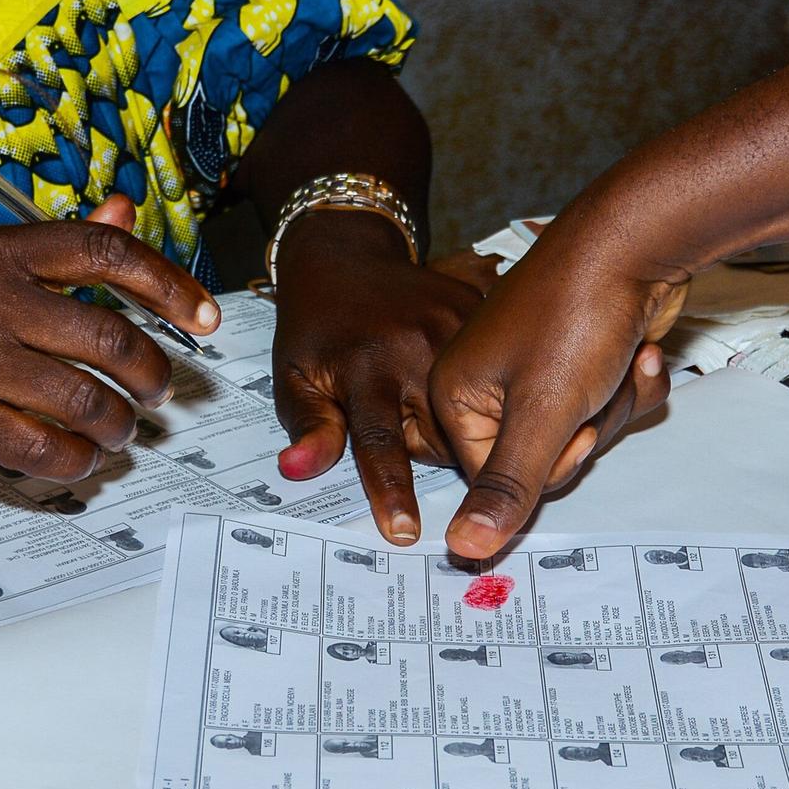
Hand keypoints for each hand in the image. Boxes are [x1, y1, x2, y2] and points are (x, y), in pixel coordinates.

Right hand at [0, 197, 218, 479]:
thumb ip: (57, 242)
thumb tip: (126, 210)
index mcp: (3, 252)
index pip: (108, 254)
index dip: (170, 285)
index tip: (204, 316)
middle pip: (111, 339)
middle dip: (154, 373)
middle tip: (159, 390)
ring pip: (87, 402)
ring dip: (122, 424)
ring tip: (123, 429)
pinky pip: (46, 450)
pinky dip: (80, 460)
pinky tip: (85, 457)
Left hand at [271, 211, 483, 543]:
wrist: (346, 255)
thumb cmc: (316, 327)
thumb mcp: (294, 376)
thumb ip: (308, 426)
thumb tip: (298, 470)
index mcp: (367, 368)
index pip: (380, 444)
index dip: (392, 491)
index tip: (405, 532)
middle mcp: (416, 348)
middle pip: (440, 438)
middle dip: (425, 446)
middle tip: (399, 416)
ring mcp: (456, 327)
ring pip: (473, 412)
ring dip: (452, 420)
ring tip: (419, 394)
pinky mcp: (480, 313)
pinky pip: (494, 375)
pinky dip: (482, 387)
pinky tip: (460, 373)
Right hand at [429, 216, 687, 557]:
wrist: (638, 239)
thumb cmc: (578, 314)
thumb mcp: (543, 413)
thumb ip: (508, 486)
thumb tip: (463, 551)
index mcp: (457, 397)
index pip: (498, 480)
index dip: (550, 461)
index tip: (572, 423)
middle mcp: (488, 384)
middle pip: (545, 459)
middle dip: (590, 428)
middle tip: (596, 385)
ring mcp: (536, 370)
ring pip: (584, 433)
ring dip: (617, 403)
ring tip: (623, 357)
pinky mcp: (579, 358)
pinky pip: (608, 402)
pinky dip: (633, 382)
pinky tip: (641, 350)